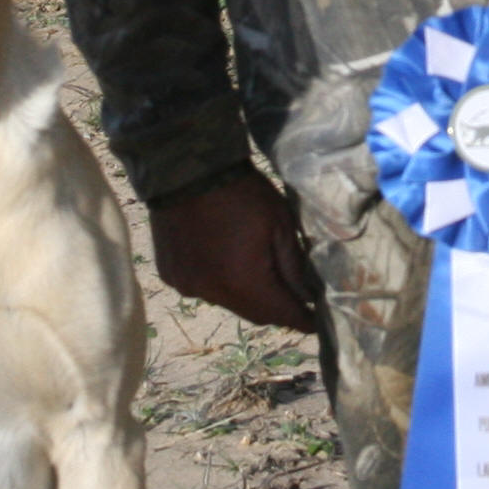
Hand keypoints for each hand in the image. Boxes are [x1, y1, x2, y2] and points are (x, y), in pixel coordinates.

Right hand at [147, 168, 320, 331]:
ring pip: (227, 302)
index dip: (303, 320)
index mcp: (244, 283)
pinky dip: (217, 281)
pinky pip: (203, 288)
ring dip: (244, 294)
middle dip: (275, 308)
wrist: (186, 168)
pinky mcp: (171, 276)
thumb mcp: (280, 224)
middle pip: (254, 314)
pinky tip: (221, 258)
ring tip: (254, 270)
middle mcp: (213, 294)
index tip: (317, 321)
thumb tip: (308, 298)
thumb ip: (295, 268)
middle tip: (293, 297)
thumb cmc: (242, 192)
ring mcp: (188, 286)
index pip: (282, 315)